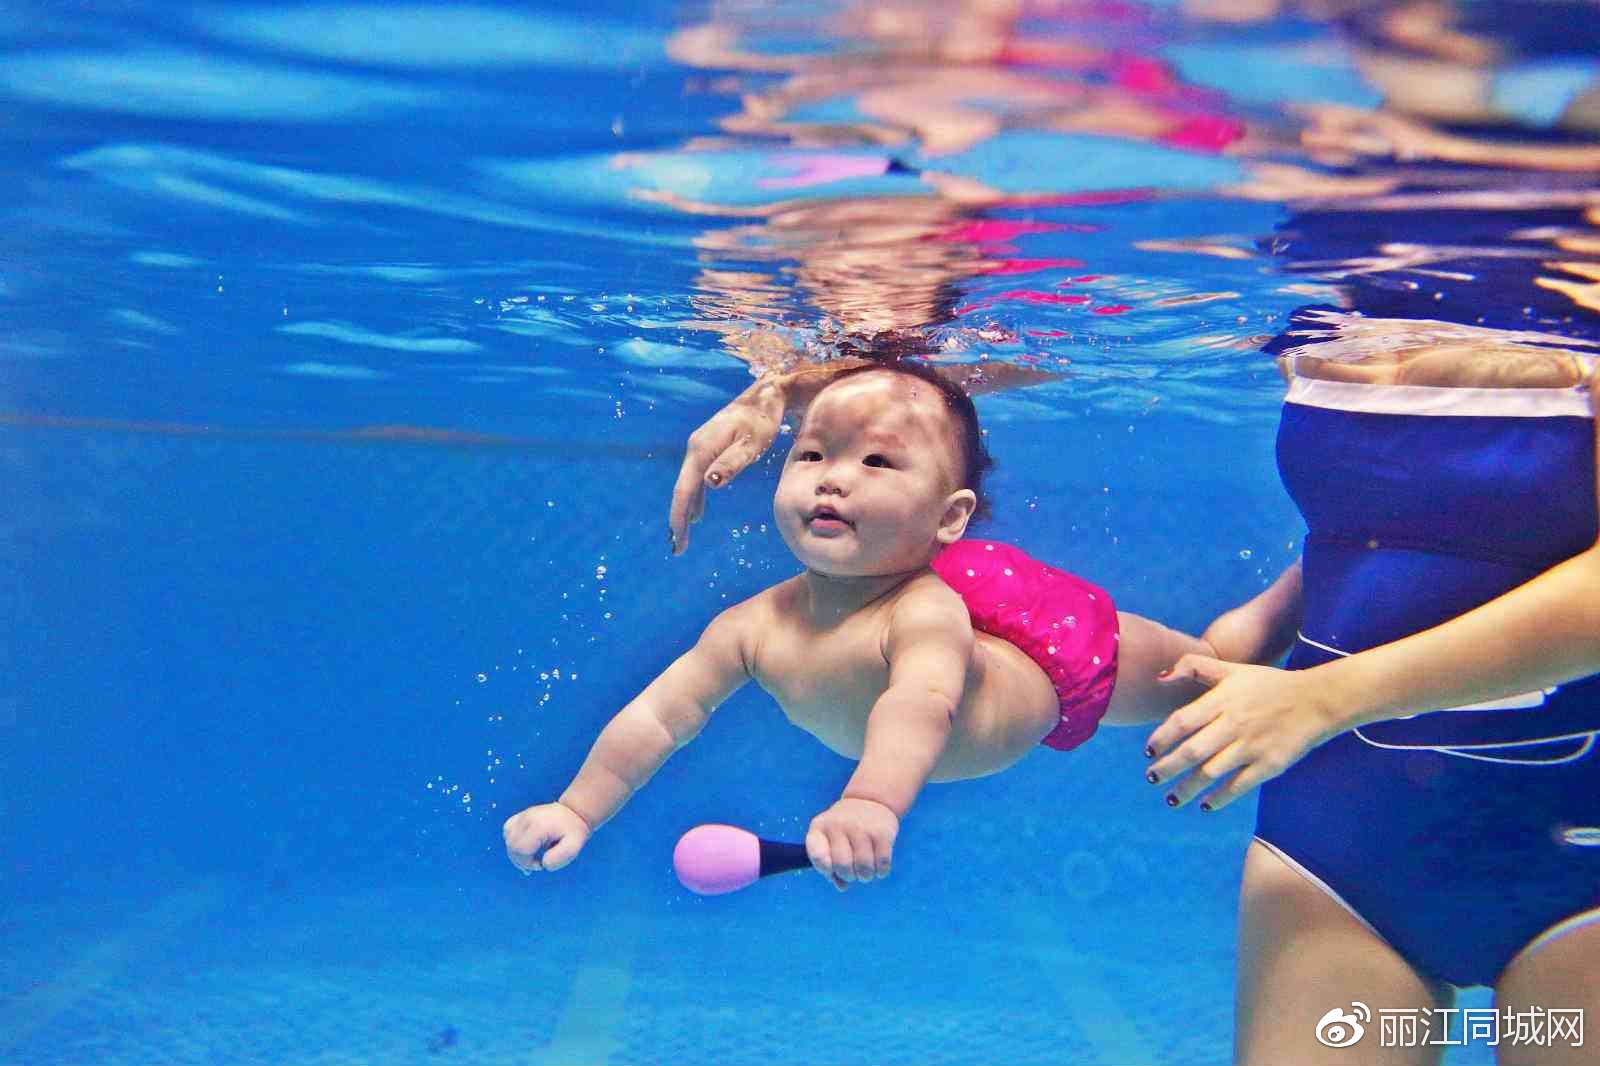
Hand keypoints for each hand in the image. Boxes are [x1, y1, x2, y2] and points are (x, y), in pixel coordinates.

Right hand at [502, 803, 591, 873]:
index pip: (520, 849)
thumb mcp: (573, 847)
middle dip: (520, 860)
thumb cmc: (574, 831)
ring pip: (508, 838)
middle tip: (536, 864)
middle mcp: (528, 818)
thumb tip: (543, 863)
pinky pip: (508, 830)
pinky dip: (513, 841)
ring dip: (516, 852)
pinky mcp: (522, 815)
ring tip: (530, 858)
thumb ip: (559, 859)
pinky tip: (525, 847)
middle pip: (512, 845)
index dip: (527, 862)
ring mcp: (524, 815)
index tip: (540, 865)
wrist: (575, 812)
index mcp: (539, 826)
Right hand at [669, 377, 787, 554]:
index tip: (678, 541)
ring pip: (686, 486)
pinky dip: (693, 498)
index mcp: (702, 449)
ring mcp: (699, 448)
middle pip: (681, 490)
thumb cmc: (762, 421)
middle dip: (677, 520)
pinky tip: (697, 514)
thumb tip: (710, 483)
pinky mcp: (707, 449)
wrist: (765, 396)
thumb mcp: (752, 444)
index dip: (679, 517)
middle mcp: (695, 449)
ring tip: (681, 537)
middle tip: (678, 549)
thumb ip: (732, 463)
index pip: (685, 490)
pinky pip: (695, 479)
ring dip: (683, 511)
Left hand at [805, 797, 899, 890]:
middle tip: (854, 871)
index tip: (833, 868)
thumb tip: (842, 886)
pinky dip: (881, 871)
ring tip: (866, 870)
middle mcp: (839, 825)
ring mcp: (861, 827)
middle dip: (850, 876)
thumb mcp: (830, 840)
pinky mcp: (882, 832)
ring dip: (866, 876)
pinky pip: (882, 864)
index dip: (826, 870)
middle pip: (843, 866)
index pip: (818, 857)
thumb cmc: (844, 829)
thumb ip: (829, 866)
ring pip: (864, 869)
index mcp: (820, 828)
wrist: (870, 800)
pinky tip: (878, 866)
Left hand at [1143, 655, 1343, 811]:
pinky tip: (1205, 804)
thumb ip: (1193, 666)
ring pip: (1211, 772)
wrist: (1316, 700)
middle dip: (1167, 768)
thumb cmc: (1268, 685)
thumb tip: (1159, 676)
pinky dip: (1219, 798)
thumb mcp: (1232, 670)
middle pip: (1192, 751)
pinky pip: (1238, 786)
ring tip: (1170, 799)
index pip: (1182, 722)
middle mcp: (1234, 724)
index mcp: (1222, 700)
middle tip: (1151, 777)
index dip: (1161, 738)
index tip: (1148, 751)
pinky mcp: (1269, 764)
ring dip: (1186, 788)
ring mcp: (1252, 746)